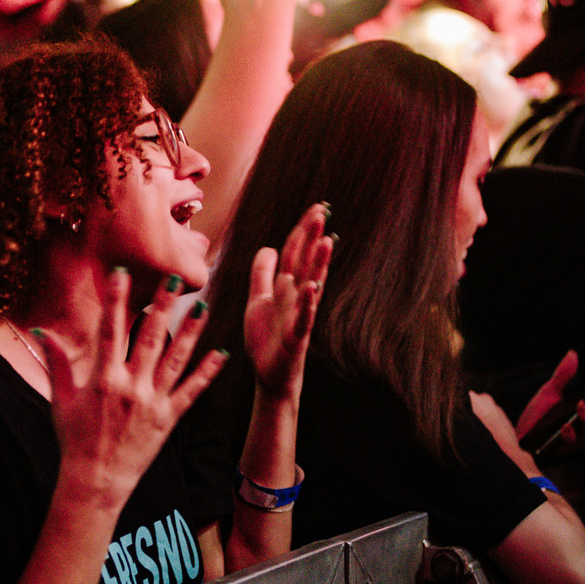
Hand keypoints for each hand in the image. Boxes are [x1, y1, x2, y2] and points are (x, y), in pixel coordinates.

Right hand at [35, 269, 226, 505]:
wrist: (96, 480)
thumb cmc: (74, 439)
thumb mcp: (60, 400)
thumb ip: (56, 363)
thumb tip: (41, 333)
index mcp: (103, 379)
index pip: (110, 330)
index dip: (117, 300)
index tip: (122, 274)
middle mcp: (131, 387)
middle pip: (150, 338)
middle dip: (163, 306)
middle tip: (176, 279)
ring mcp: (153, 402)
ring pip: (176, 360)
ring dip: (191, 332)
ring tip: (203, 307)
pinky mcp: (169, 419)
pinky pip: (191, 392)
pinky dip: (207, 373)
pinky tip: (221, 354)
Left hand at [245, 203, 331, 400]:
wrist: (269, 375)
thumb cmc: (267, 339)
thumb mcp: (258, 300)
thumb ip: (262, 275)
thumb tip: (268, 247)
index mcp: (287, 288)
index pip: (295, 254)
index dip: (302, 232)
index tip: (315, 209)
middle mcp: (297, 298)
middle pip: (305, 263)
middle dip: (312, 238)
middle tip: (321, 212)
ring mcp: (299, 316)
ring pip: (310, 286)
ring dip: (318, 264)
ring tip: (326, 241)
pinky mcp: (296, 337)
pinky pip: (304, 317)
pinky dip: (308, 303)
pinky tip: (312, 288)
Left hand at [515, 351, 584, 453]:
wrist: (519, 431)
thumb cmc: (539, 412)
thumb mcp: (550, 391)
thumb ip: (563, 375)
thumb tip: (572, 353)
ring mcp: (577, 439)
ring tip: (581, 405)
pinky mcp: (563, 449)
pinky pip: (572, 445)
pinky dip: (570, 434)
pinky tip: (564, 426)